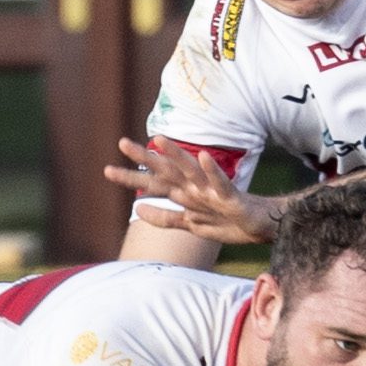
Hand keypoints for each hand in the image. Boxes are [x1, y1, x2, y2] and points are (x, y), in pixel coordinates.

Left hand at [106, 138, 282, 244]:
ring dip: (176, 154)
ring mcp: (211, 190)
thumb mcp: (190, 224)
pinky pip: (220, 182)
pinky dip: (212, 171)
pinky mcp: (230, 196)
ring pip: (190, 169)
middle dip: (145, 158)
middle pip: (166, 171)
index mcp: (184, 193)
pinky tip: (204, 157)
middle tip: (122, 143)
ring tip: (159, 139)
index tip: (108, 170)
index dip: (131, 177)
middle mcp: (194, 187)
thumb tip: (137, 209)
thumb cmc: (225, 221)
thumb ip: (164, 217)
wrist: (258, 226)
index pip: (153, 183)